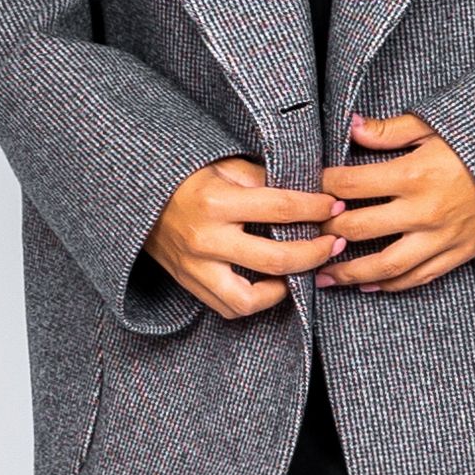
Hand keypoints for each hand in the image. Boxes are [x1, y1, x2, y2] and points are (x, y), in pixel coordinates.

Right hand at [145, 156, 344, 318]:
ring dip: (284, 289)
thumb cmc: (188, 178)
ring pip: (250, 299)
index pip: (281, 208)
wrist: (140, 198)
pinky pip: (229, 307)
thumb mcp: (225, 166)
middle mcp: (207, 239)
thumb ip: (264, 179)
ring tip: (300, 273)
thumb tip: (308, 190)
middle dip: (315, 252)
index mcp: (217, 202)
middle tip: (334, 243)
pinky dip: (256, 302)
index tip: (334, 206)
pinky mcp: (190, 284)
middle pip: (276, 259)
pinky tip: (271, 285)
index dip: (315, 209)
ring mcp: (197, 267)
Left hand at [315, 112, 474, 291]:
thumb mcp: (435, 127)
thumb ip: (391, 130)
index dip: (324, 186)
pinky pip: (417, 278)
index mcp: (413, 174)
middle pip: (359, 228)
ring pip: (384, 266)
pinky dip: (390, 285)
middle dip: (327, 231)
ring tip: (322, 276)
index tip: (313, 187)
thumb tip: (352, 127)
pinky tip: (368, 286)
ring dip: (349, 273)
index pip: (351, 184)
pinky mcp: (457, 254)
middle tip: (308, 233)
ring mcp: (440, 238)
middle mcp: (424, 211)